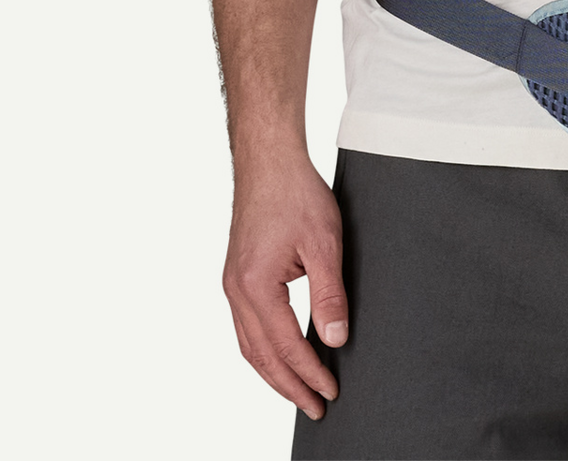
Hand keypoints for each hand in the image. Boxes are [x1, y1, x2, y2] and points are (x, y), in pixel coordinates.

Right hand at [223, 150, 349, 418]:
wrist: (268, 161)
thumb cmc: (295, 193)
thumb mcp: (324, 242)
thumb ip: (329, 294)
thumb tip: (335, 339)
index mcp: (255, 286)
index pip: (285, 346)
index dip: (309, 374)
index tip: (330, 393)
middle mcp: (236, 291)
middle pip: (261, 356)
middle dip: (289, 386)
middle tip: (316, 407)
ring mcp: (232, 284)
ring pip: (250, 345)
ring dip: (274, 372)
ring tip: (299, 390)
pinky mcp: (236, 275)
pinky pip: (246, 327)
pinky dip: (263, 349)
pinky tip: (279, 354)